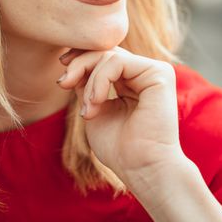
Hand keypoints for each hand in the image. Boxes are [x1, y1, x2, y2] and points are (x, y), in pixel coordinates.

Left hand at [58, 47, 185, 187]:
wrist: (142, 170)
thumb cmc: (120, 148)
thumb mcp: (93, 108)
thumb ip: (86, 84)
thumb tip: (72, 61)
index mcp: (132, 80)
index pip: (103, 56)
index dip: (79, 59)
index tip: (62, 77)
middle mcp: (144, 72)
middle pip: (105, 51)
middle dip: (78, 63)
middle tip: (64, 84)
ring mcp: (153, 70)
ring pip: (109, 55)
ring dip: (89, 80)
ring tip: (88, 108)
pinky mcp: (159, 73)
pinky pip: (118, 62)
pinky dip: (100, 80)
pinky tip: (96, 102)